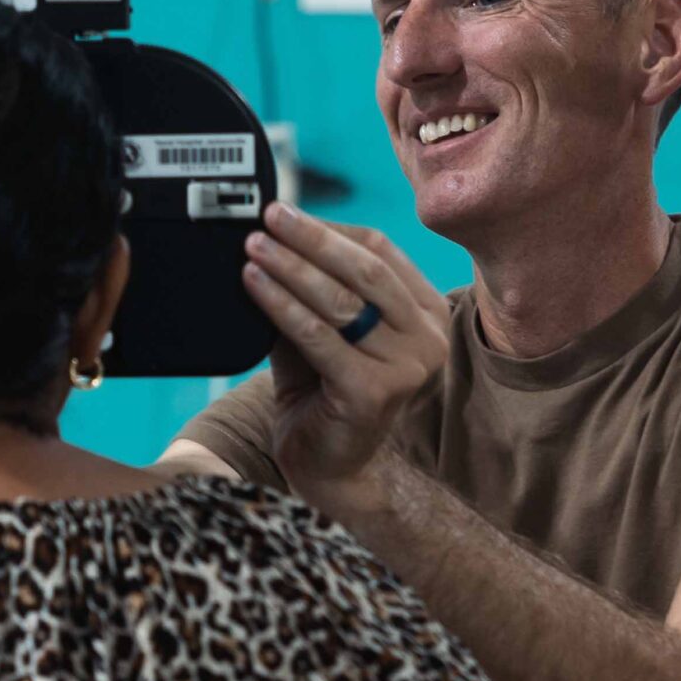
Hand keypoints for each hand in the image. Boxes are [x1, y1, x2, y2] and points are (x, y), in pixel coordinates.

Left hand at [240, 202, 452, 499]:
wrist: (329, 467)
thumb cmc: (324, 392)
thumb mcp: (324, 328)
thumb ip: (313, 286)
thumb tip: (272, 234)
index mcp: (426, 314)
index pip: (381, 252)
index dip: (331, 229)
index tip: (285, 213)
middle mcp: (428, 338)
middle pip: (365, 269)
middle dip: (311, 238)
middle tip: (269, 216)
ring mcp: (406, 367)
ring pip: (341, 300)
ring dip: (291, 267)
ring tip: (253, 246)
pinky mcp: (373, 392)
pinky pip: (319, 336)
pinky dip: (281, 305)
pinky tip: (252, 283)